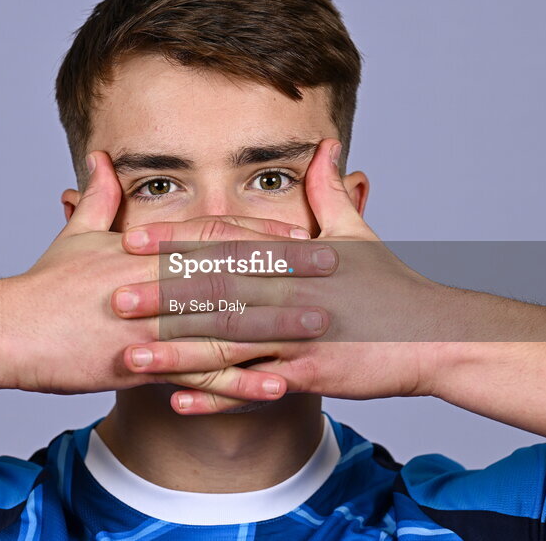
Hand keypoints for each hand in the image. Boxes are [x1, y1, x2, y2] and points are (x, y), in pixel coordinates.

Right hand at [0, 151, 323, 401]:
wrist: (7, 331)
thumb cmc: (43, 286)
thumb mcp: (75, 235)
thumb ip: (97, 198)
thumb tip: (99, 161)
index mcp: (150, 249)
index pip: (218, 234)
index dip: (264, 232)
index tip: (302, 231)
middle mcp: (159, 282)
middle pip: (236, 273)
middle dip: (289, 271)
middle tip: (337, 271)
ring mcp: (154, 324)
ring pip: (228, 323)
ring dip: (278, 324)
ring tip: (321, 327)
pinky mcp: (143, 365)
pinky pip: (201, 377)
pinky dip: (239, 382)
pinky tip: (275, 386)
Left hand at [118, 139, 457, 412]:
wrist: (435, 336)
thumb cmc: (391, 286)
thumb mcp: (359, 234)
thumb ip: (331, 191)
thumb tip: (326, 145)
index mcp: (297, 253)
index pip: (227, 239)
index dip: (177, 239)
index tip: (133, 240)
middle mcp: (294, 289)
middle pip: (217, 289)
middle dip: (162, 294)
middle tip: (110, 297)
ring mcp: (302, 333)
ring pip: (229, 341)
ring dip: (176, 349)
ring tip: (131, 355)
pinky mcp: (313, 374)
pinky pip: (254, 386)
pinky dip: (215, 394)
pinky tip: (177, 399)